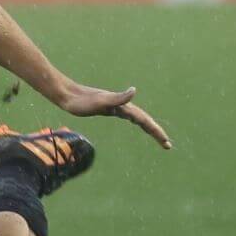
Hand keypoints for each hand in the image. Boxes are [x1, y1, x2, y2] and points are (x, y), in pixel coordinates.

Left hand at [55, 83, 171, 149]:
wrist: (67, 96)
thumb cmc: (81, 102)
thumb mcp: (99, 102)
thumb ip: (117, 98)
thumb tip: (134, 90)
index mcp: (123, 107)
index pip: (145, 121)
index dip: (156, 131)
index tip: (166, 142)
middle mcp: (122, 106)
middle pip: (145, 120)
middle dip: (156, 132)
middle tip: (168, 145)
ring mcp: (116, 107)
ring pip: (138, 118)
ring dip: (149, 127)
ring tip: (158, 137)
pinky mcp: (110, 108)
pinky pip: (129, 116)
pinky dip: (137, 121)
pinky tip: (138, 123)